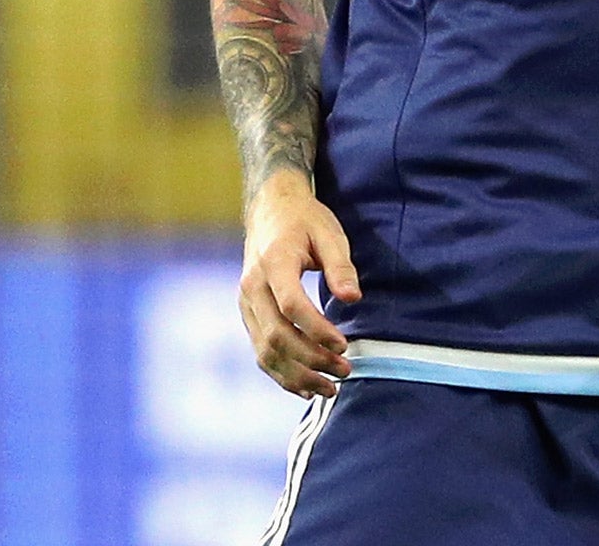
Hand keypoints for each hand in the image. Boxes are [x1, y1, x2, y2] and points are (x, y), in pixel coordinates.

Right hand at [239, 171, 361, 397]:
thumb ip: (340, 266)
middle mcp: (252, 285)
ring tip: (331, 388)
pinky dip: (282, 374)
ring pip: (265, 350)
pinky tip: (307, 387)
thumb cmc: (304, 221)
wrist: (270, 210)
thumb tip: (352, 299)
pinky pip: (260, 352)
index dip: (317, 330)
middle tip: (345, 371)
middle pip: (277, 334)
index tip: (344, 345)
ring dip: (297, 375)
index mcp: (273, 262)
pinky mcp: (248, 315)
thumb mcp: (329, 234)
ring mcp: (246, 303)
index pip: (290, 305)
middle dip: (312, 359)